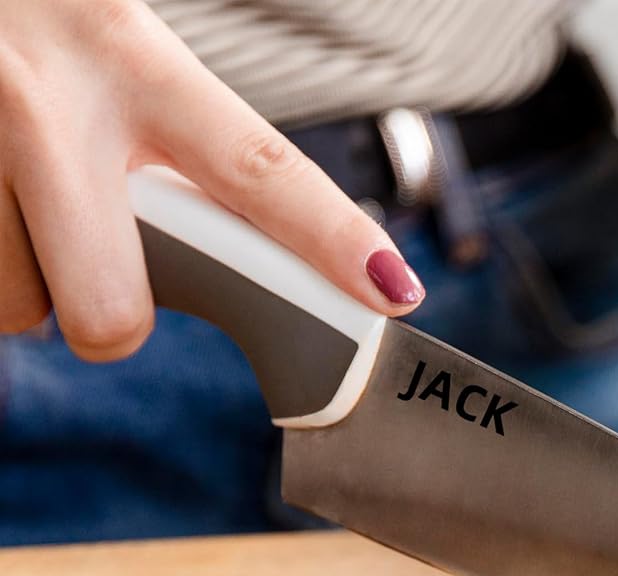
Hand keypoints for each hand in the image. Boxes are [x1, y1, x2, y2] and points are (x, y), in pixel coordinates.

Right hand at [0, 0, 422, 360]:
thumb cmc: (37, 22)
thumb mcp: (119, 50)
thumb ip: (181, 146)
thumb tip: (230, 266)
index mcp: (134, 60)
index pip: (258, 168)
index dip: (331, 240)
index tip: (392, 292)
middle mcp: (50, 102)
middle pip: (114, 316)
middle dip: (113, 314)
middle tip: (98, 253)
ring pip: (26, 309)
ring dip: (34, 274)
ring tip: (20, 189)